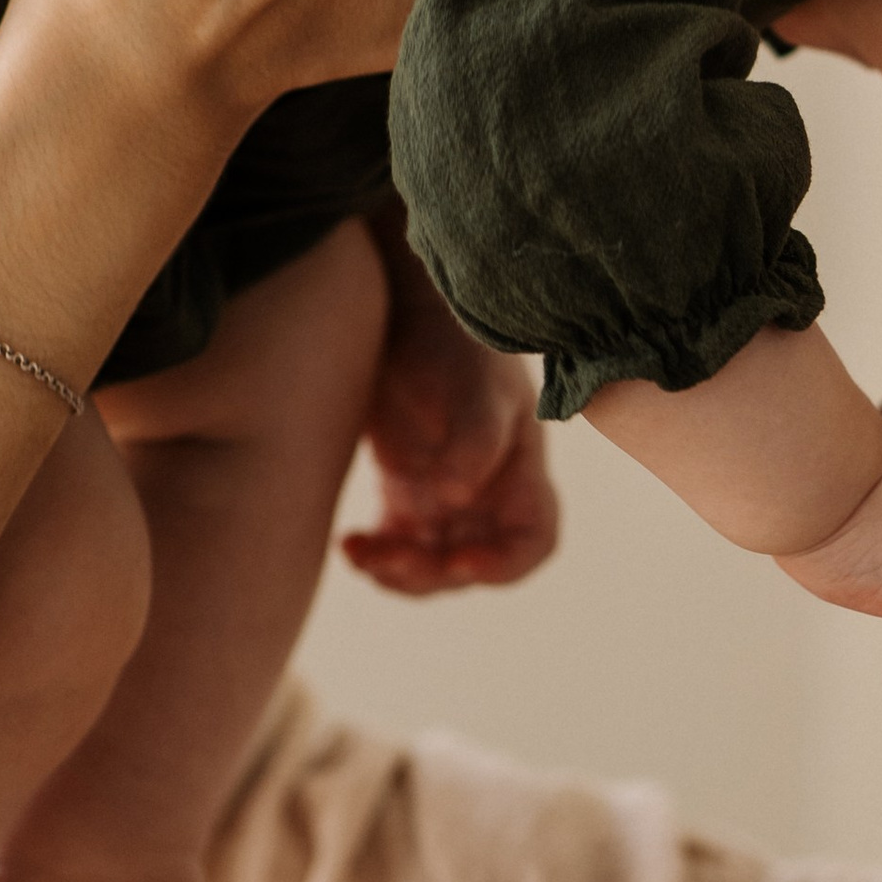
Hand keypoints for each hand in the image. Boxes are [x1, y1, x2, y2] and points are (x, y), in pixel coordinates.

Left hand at [343, 279, 558, 591]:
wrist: (400, 309)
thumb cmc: (453, 341)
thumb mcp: (475, 386)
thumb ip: (474, 440)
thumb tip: (458, 499)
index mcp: (519, 472)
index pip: (532, 541)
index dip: (505, 566)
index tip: (460, 564)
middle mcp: (486, 493)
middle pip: (472, 562)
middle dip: (435, 571)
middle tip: (393, 556)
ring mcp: (443, 496)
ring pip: (429, 563)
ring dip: (399, 571)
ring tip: (361, 552)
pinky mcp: (403, 492)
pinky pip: (395, 546)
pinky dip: (374, 556)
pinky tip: (349, 544)